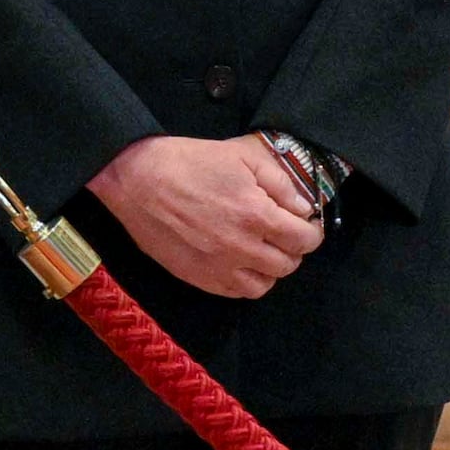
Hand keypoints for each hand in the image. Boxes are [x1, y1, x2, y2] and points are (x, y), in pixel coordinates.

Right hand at [84, 132, 324, 298]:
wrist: (137, 179)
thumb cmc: (190, 162)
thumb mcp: (243, 156)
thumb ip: (280, 183)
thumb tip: (302, 207)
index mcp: (257, 216)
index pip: (305, 240)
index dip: (311, 232)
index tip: (306, 224)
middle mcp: (241, 249)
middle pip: (288, 265)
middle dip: (293, 249)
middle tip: (283, 234)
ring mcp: (218, 268)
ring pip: (263, 285)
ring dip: (270, 269)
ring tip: (262, 250)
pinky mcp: (197, 277)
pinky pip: (234, 293)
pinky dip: (245, 281)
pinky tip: (239, 262)